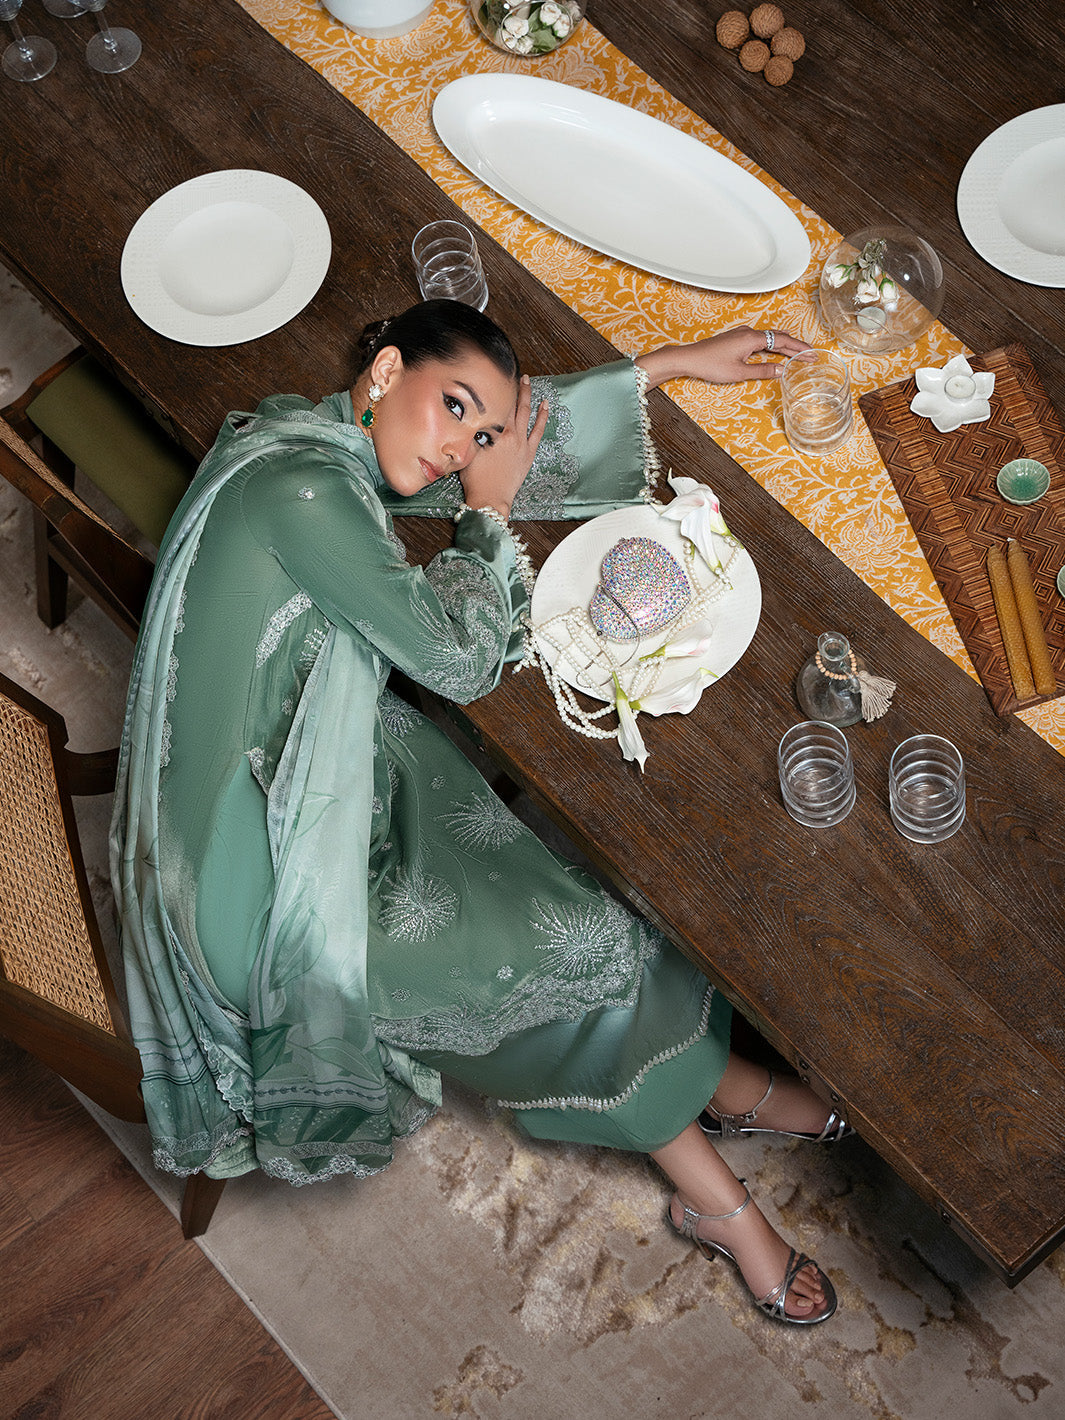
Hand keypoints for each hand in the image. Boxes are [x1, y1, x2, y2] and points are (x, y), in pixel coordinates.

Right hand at [459, 375, 548, 520]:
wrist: (490, 499)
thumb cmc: (475, 479)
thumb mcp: (467, 450)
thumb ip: (471, 432)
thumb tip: (468, 416)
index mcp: (494, 432)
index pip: (497, 403)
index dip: (498, 389)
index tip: (497, 376)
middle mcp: (510, 434)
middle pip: (512, 404)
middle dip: (513, 387)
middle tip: (514, 374)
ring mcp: (522, 443)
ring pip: (526, 413)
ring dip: (527, 396)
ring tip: (528, 381)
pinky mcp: (529, 453)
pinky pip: (538, 430)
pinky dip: (542, 416)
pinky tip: (545, 405)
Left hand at [635, 325, 813, 388]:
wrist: (690, 358)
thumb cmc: (711, 365)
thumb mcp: (739, 373)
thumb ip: (762, 371)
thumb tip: (781, 371)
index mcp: (752, 338)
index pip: (782, 342)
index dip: (799, 349)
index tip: (811, 355)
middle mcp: (748, 332)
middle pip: (778, 338)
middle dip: (795, 346)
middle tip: (810, 355)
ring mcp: (741, 334)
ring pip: (769, 338)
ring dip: (784, 345)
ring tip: (797, 353)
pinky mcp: (736, 339)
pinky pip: (760, 340)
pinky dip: (772, 345)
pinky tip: (774, 351)